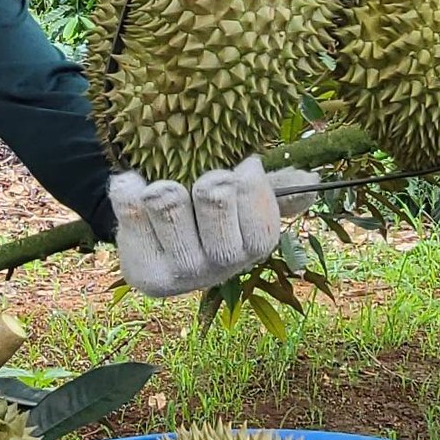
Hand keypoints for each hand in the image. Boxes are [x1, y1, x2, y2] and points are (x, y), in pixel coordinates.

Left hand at [110, 155, 324, 297]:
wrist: (156, 249)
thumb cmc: (207, 217)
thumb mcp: (245, 203)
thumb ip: (276, 189)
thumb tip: (310, 182)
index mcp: (253, 249)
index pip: (258, 203)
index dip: (248, 178)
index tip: (241, 168)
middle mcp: (219, 268)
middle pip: (213, 195)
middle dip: (207, 177)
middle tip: (202, 182)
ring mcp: (178, 272)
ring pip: (167, 199)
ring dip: (165, 185)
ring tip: (165, 191)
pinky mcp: (141, 268)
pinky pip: (129, 206)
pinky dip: (129, 186)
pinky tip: (134, 187)